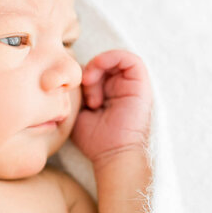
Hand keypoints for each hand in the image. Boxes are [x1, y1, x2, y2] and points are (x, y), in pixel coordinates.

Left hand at [70, 49, 151, 165]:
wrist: (113, 154)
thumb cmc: (95, 139)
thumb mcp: (78, 112)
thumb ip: (76, 93)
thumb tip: (70, 75)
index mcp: (107, 93)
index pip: (92, 70)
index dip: (79, 75)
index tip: (71, 93)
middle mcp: (120, 87)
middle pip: (101, 63)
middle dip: (86, 71)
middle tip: (80, 90)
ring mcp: (131, 84)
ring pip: (112, 58)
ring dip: (96, 66)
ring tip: (88, 83)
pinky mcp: (140, 83)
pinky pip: (128, 58)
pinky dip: (109, 58)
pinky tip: (95, 75)